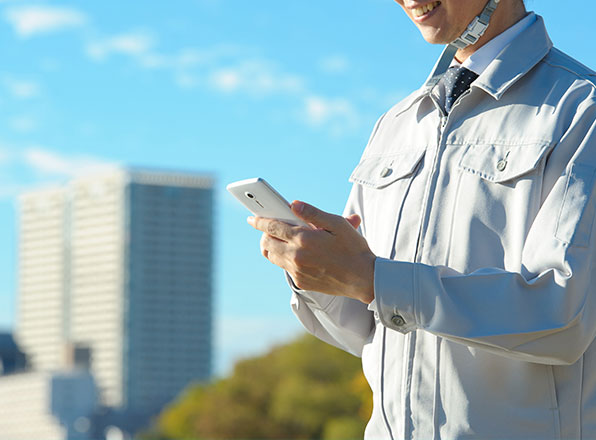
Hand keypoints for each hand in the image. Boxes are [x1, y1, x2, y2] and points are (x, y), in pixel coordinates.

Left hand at [248, 201, 374, 303]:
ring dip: (272, 246)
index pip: (272, 227)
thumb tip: (294, 204)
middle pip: (266, 243)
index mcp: (304, 239)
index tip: (252, 217)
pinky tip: (297, 252)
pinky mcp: (301, 282)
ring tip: (282, 239)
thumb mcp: (337, 224)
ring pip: (272, 257)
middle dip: (264, 233)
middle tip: (271, 227)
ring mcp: (297, 271)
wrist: (364, 278)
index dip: (260, 221)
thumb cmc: (353, 248)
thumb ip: (313, 213)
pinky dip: (285, 258)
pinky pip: (284, 268)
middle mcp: (297, 256)